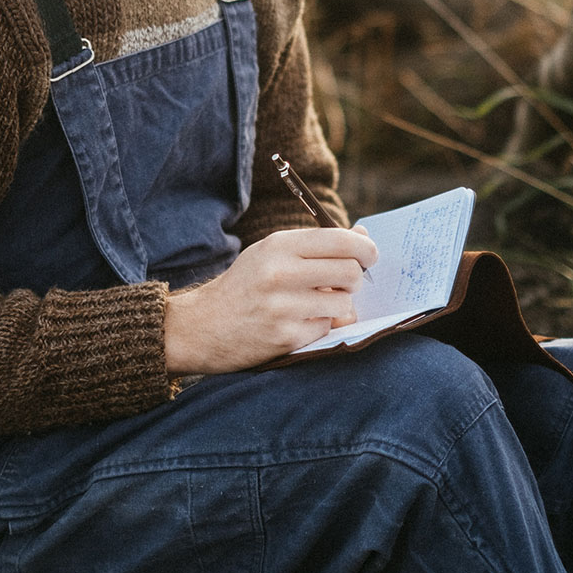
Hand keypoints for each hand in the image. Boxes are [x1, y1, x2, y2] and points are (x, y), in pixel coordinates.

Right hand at [164, 227, 378, 374]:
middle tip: (345, 283)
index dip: (364, 248)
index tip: (370, 256)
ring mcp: (283, 307)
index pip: (339, 240)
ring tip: (318, 303)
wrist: (202, 325)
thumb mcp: (273, 252)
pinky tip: (300, 322)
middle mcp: (281, 272)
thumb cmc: (246, 284)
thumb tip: (363, 235)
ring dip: (340, 306)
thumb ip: (317, 244)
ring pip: (344, 304)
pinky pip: (327, 328)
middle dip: (356, 278)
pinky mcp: (285, 337)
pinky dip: (321, 325)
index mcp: (279, 244)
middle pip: (350, 271)